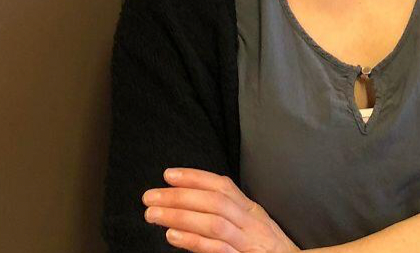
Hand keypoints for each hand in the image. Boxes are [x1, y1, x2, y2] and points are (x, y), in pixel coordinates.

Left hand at [142, 167, 298, 252]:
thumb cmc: (269, 250)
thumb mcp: (255, 225)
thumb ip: (233, 211)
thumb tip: (201, 195)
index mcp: (252, 211)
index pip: (222, 186)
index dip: (195, 177)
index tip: (168, 175)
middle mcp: (251, 222)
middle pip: (215, 201)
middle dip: (180, 196)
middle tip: (150, 196)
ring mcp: (248, 242)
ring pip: (213, 223)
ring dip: (180, 216)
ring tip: (153, 214)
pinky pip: (217, 249)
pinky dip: (194, 240)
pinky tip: (173, 236)